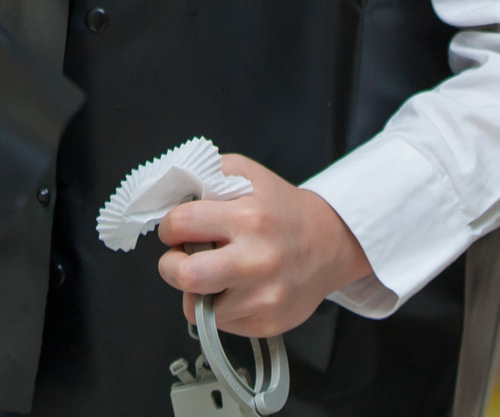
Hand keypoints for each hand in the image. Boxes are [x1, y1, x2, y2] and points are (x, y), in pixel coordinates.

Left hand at [156, 154, 373, 337]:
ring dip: (195, 292)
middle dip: (170, 267)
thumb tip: (169, 196)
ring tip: (211, 275)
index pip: (181, 224)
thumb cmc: (281, 208)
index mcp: (248, 218)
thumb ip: (207, 177)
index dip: (169, 227)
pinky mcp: (267, 323)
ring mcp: (263, 297)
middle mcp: (256, 261)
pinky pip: (219, 324)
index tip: (176, 230)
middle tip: (179, 259)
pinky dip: (218, 308)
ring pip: (197, 308)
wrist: (330, 244)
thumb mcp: (247, 175)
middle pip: (185, 275)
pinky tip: (234, 289)